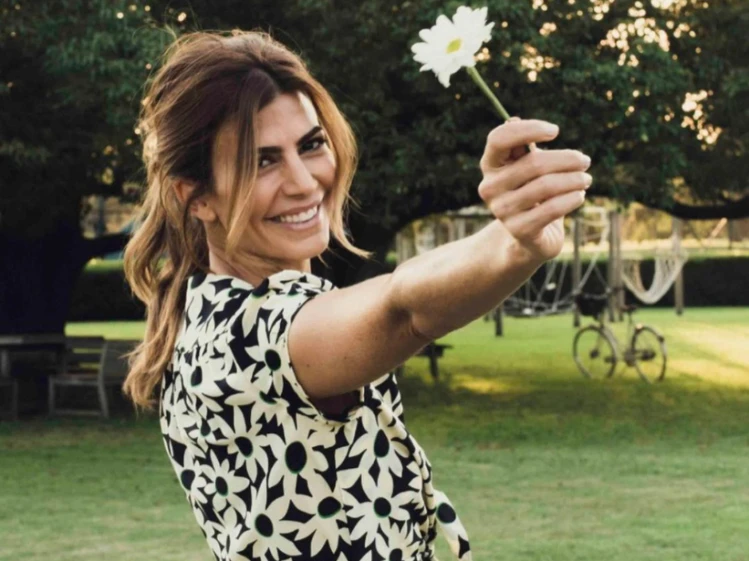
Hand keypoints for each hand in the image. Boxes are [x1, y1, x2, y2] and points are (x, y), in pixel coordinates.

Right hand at [478, 118, 591, 260]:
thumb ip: (523, 148)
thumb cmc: (531, 193)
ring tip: (586, 179)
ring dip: (574, 180)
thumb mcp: (527, 168)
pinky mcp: (518, 230)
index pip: (500, 138)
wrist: (527, 238)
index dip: (528, 129)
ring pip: (546, 186)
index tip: (555, 132)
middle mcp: (489, 187)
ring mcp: (502, 210)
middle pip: (533, 163)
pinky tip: (580, 196)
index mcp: (490, 165)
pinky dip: (572, 199)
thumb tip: (512, 120)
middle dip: (567, 159)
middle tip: (585, 161)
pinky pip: (552, 209)